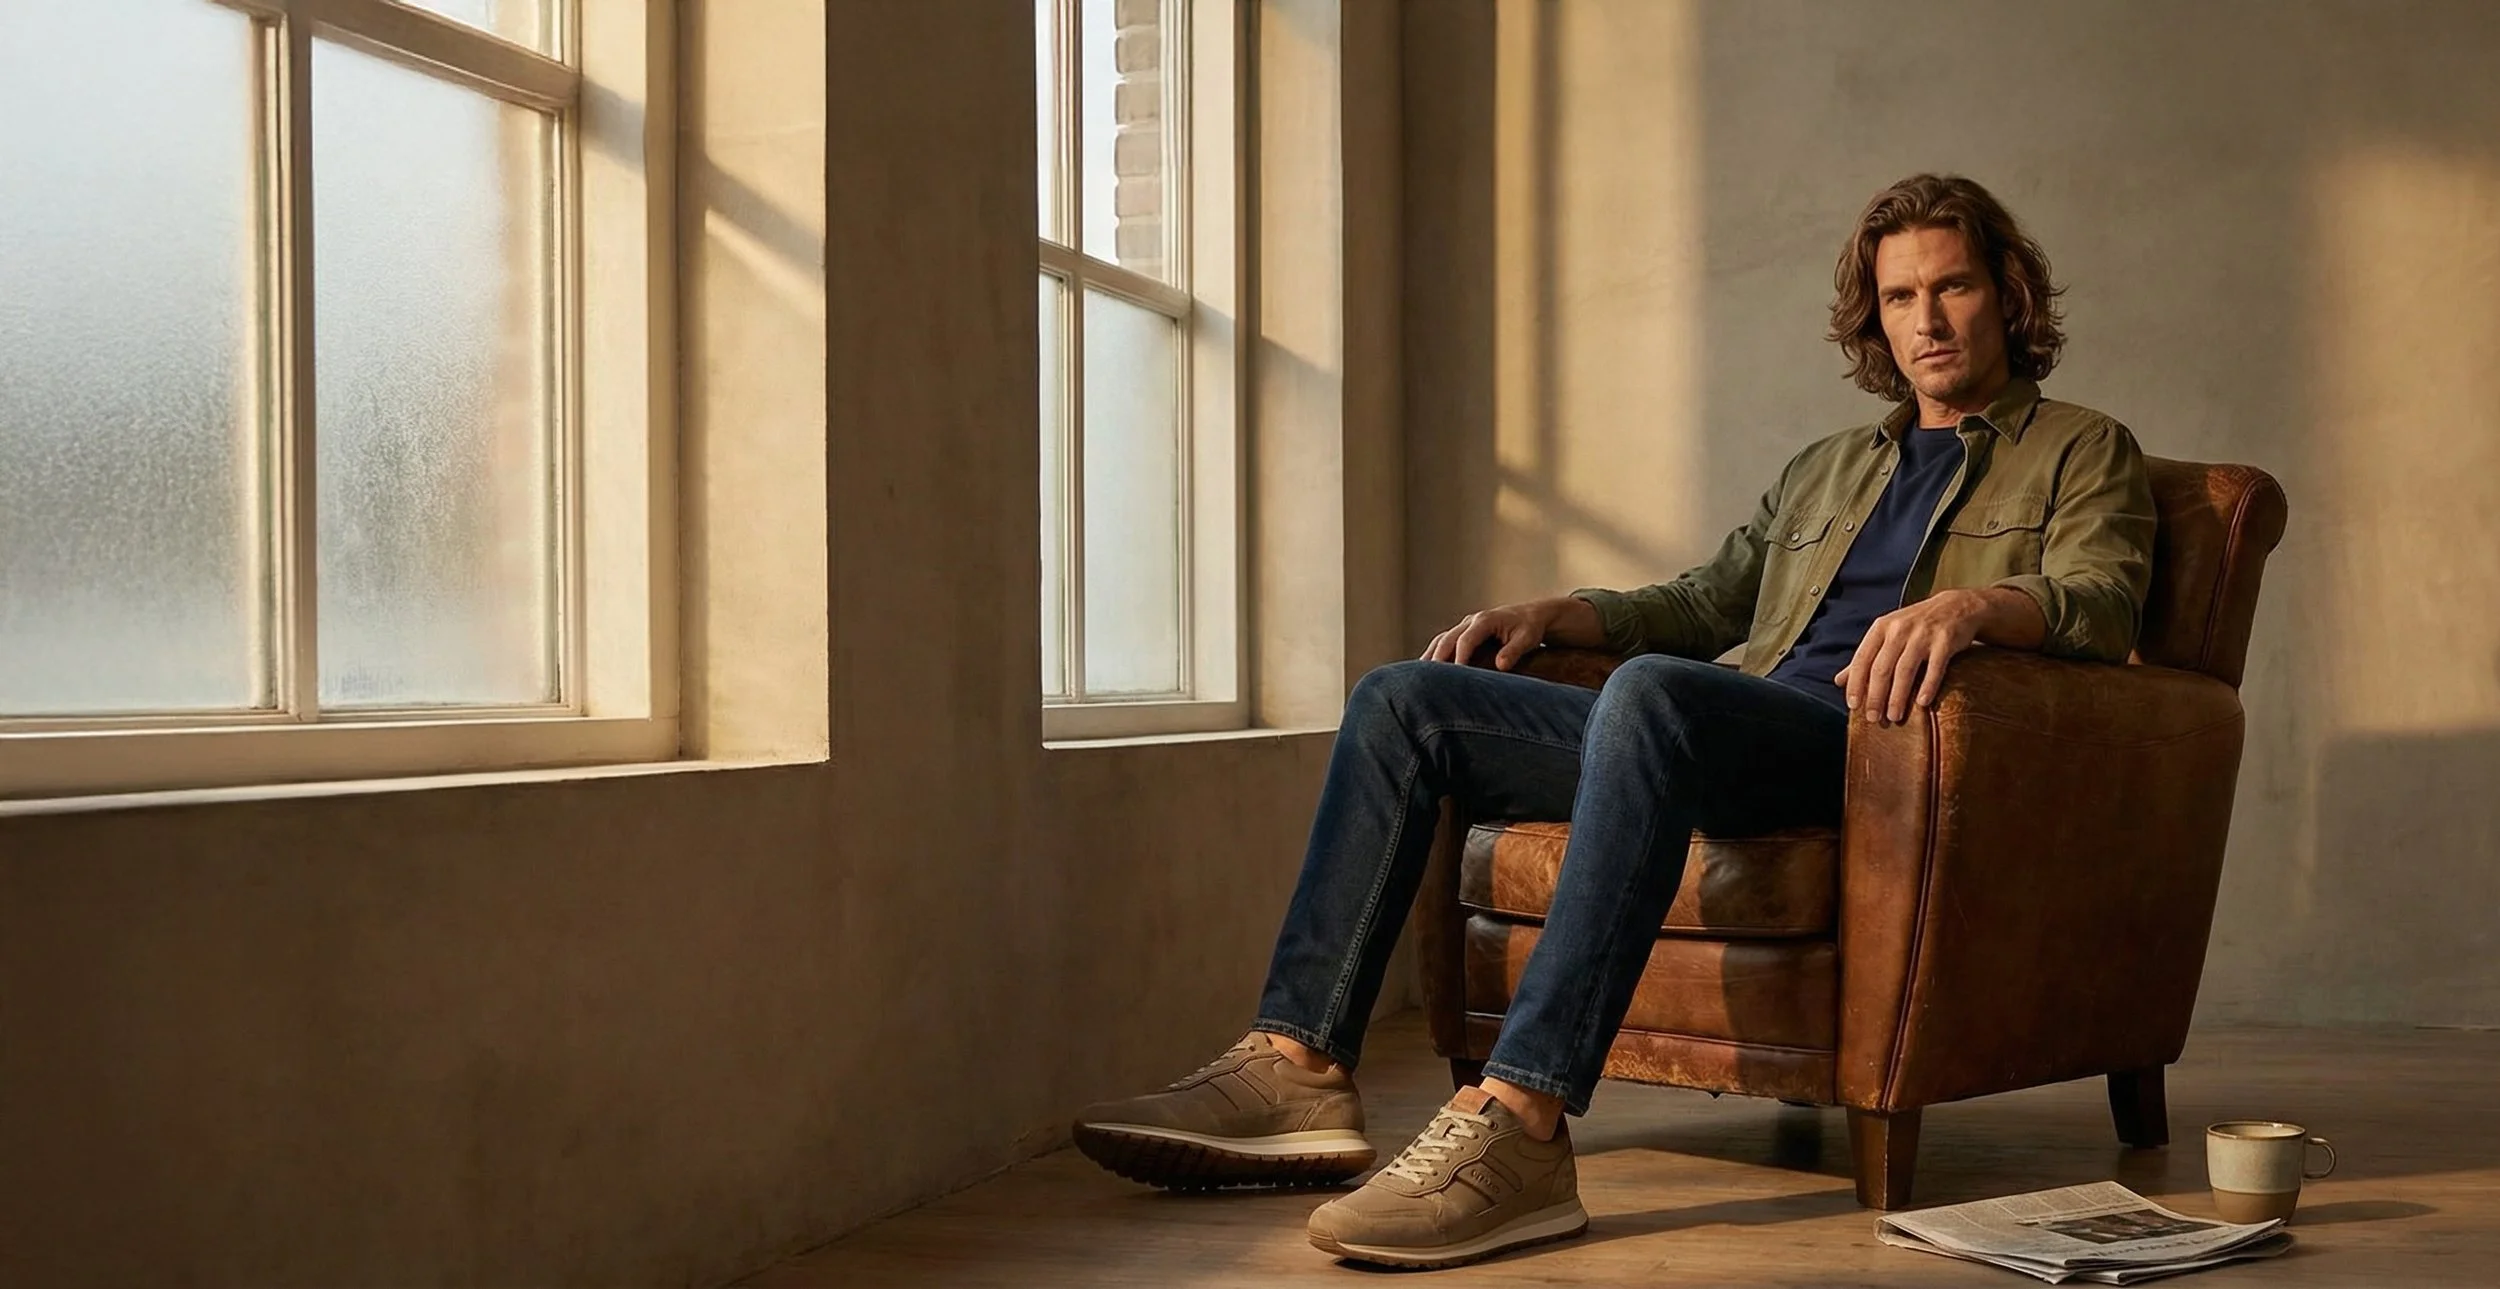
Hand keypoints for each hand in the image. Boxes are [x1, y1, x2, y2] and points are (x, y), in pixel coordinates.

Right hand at [1421, 598, 1570, 669]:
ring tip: (1417, 677)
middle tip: (1428, 681)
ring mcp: (1464, 626)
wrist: (1530, 616)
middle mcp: (1470, 621)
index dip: (1459, 659)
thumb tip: (1500, 666)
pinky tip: (1424, 672)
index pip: (1465, 640)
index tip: (1454, 677)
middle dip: (1437, 659)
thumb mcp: (1527, 638)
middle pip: (1447, 639)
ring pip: (1440, 640)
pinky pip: (1443, 643)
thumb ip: (1513, 651)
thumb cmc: (1529, 628)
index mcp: (1484, 620)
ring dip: (1429, 657)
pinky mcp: (1462, 633)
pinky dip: (1433, 655)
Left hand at [1835, 589, 1994, 723]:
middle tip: (1873, 718)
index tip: (1853, 706)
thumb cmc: (1917, 624)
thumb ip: (1866, 657)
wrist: (1957, 606)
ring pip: (1905, 669)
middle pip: (1882, 668)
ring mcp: (1923, 634)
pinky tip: (1922, 703)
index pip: (1862, 659)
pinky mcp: (1945, 640)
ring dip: (1898, 696)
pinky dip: (1928, 685)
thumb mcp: (1888, 633)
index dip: (1856, 683)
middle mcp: (1899, 630)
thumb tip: (1839, 681)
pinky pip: (1935, 667)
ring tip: (1893, 716)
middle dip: (1875, 696)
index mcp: (1881, 628)